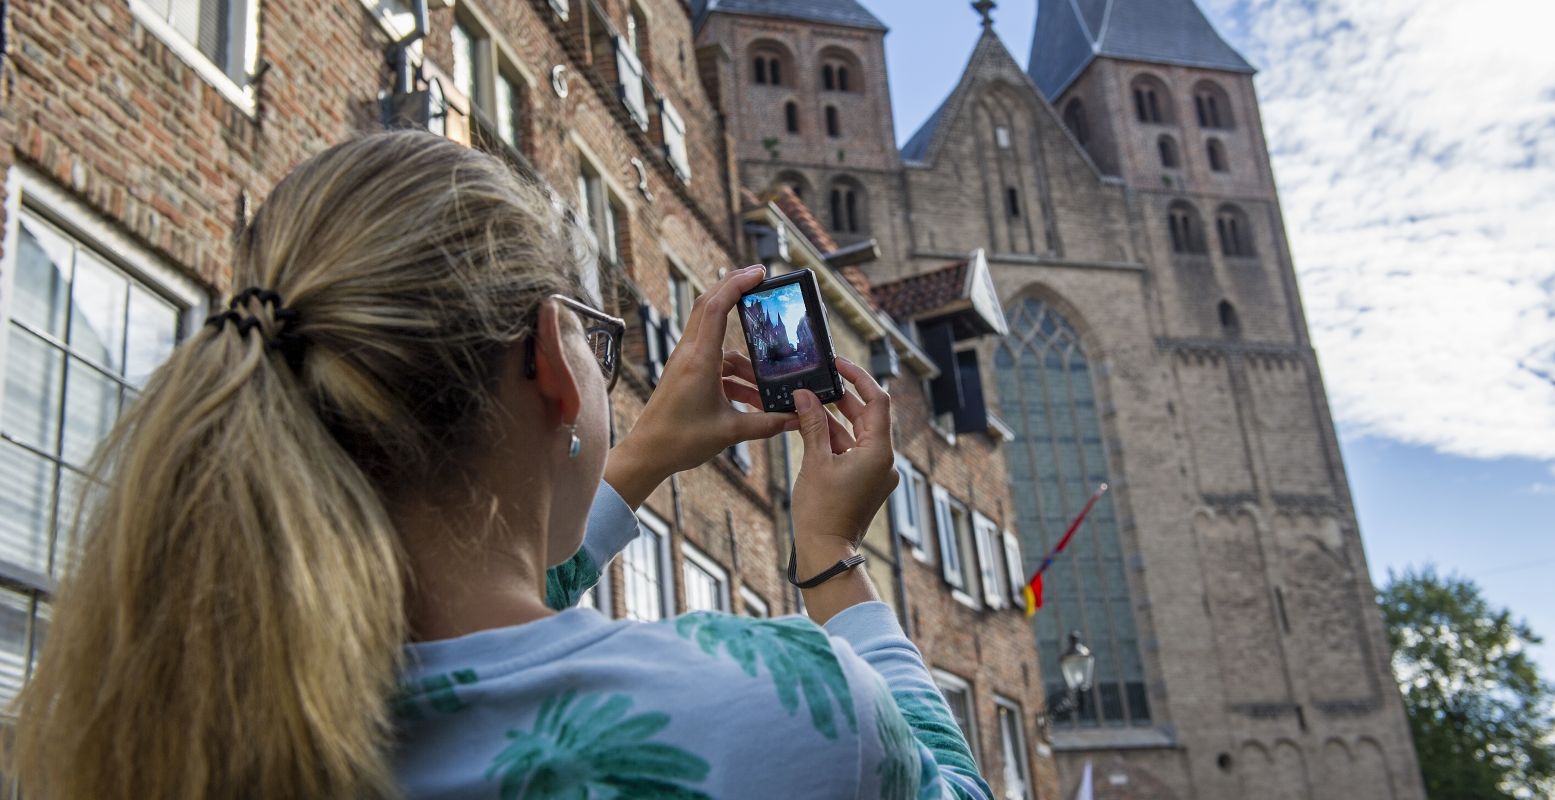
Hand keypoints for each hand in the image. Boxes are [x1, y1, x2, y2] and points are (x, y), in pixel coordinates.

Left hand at [606, 265, 796, 508]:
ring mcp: (687, 362)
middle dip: (736, 290)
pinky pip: (717, 363)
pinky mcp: (686, 374)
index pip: (716, 307)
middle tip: (761, 279)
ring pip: (720, 342)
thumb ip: (767, 423)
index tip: (759, 272)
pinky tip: (754, 398)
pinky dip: (736, 374)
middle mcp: (690, 354)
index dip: (737, 284)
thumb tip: (796, 418)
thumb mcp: (730, 432)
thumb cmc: (680, 441)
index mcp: (699, 359)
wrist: (648, 454)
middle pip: (710, 307)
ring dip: (746, 358)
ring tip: (769, 385)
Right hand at [789, 357, 898, 574]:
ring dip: (836, 418)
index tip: (839, 364)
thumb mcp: (815, 461)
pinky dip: (835, 438)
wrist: (826, 552)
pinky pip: (853, 450)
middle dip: (843, 398)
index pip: (878, 400)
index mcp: (879, 452)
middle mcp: (885, 460)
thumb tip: (804, 395)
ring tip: (809, 402)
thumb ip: (812, 423)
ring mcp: (876, 472)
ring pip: (858, 433)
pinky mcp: (865, 482)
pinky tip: (812, 428)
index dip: (859, 378)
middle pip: (868, 416)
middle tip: (818, 381)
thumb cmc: (821, 511)